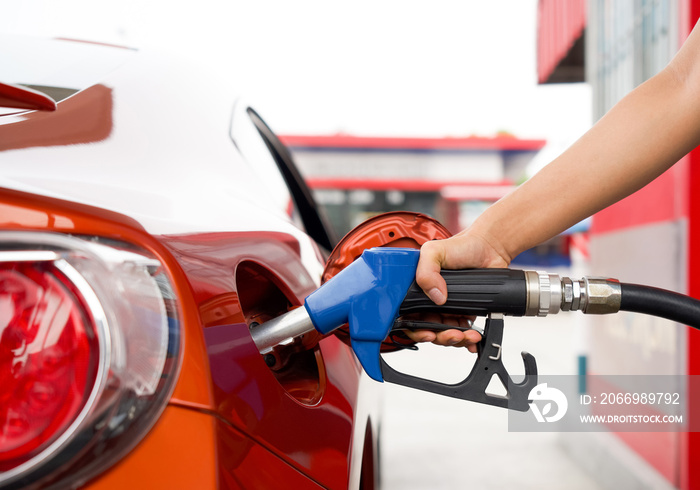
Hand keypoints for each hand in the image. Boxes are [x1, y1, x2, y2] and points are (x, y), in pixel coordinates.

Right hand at [403, 230, 510, 349]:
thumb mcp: (434, 251)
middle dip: (440, 337)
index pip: (408, 316)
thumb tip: (435, 296)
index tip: (428, 333)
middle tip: (452, 334)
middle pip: (427, 329)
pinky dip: (467, 339)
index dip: (416, 329)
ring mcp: (447, 308)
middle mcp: (430, 300)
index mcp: (418, 289)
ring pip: (445, 333)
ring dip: (455, 339)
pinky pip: (462, 331)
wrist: (489, 248)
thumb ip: (426, 271)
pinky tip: (472, 338)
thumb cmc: (461, 246)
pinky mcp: (464, 311)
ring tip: (467, 335)